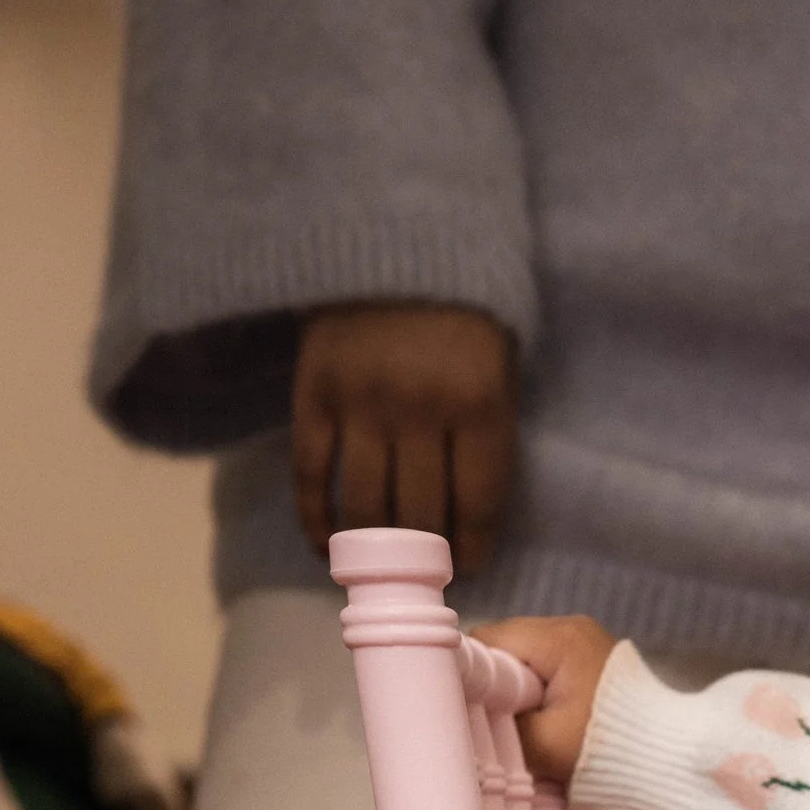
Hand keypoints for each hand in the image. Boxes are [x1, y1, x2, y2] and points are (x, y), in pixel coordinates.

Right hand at [291, 302, 518, 575]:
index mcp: (477, 405)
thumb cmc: (462, 312)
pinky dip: (316, 519)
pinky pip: (310, 473)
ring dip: (373, 548)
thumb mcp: (500, 368)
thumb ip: (487, 436)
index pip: (475, 504)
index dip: (472, 548)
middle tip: (423, 571)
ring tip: (381, 566)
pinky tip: (327, 547)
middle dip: (425, 555)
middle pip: (419, 514)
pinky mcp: (312, 394)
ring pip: (364, 504)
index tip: (466, 566)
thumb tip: (467, 519)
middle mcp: (417, 410)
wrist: (393, 238)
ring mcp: (359, 403)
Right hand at [475, 615, 617, 785]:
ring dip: (518, 691)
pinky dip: (539, 692)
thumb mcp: (543, 744)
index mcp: (558, 638)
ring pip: (526, 660)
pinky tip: (544, 721)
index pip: (487, 640)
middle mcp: (571, 627)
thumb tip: (469, 715)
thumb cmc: (607, 751)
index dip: (469, 673)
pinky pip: (549, 668)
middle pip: (505, 647)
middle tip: (495, 722)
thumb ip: (498, 722)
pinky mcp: (594, 661)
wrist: (671, 761)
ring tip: (524, 725)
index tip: (465, 707)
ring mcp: (585, 641)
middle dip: (494, 684)